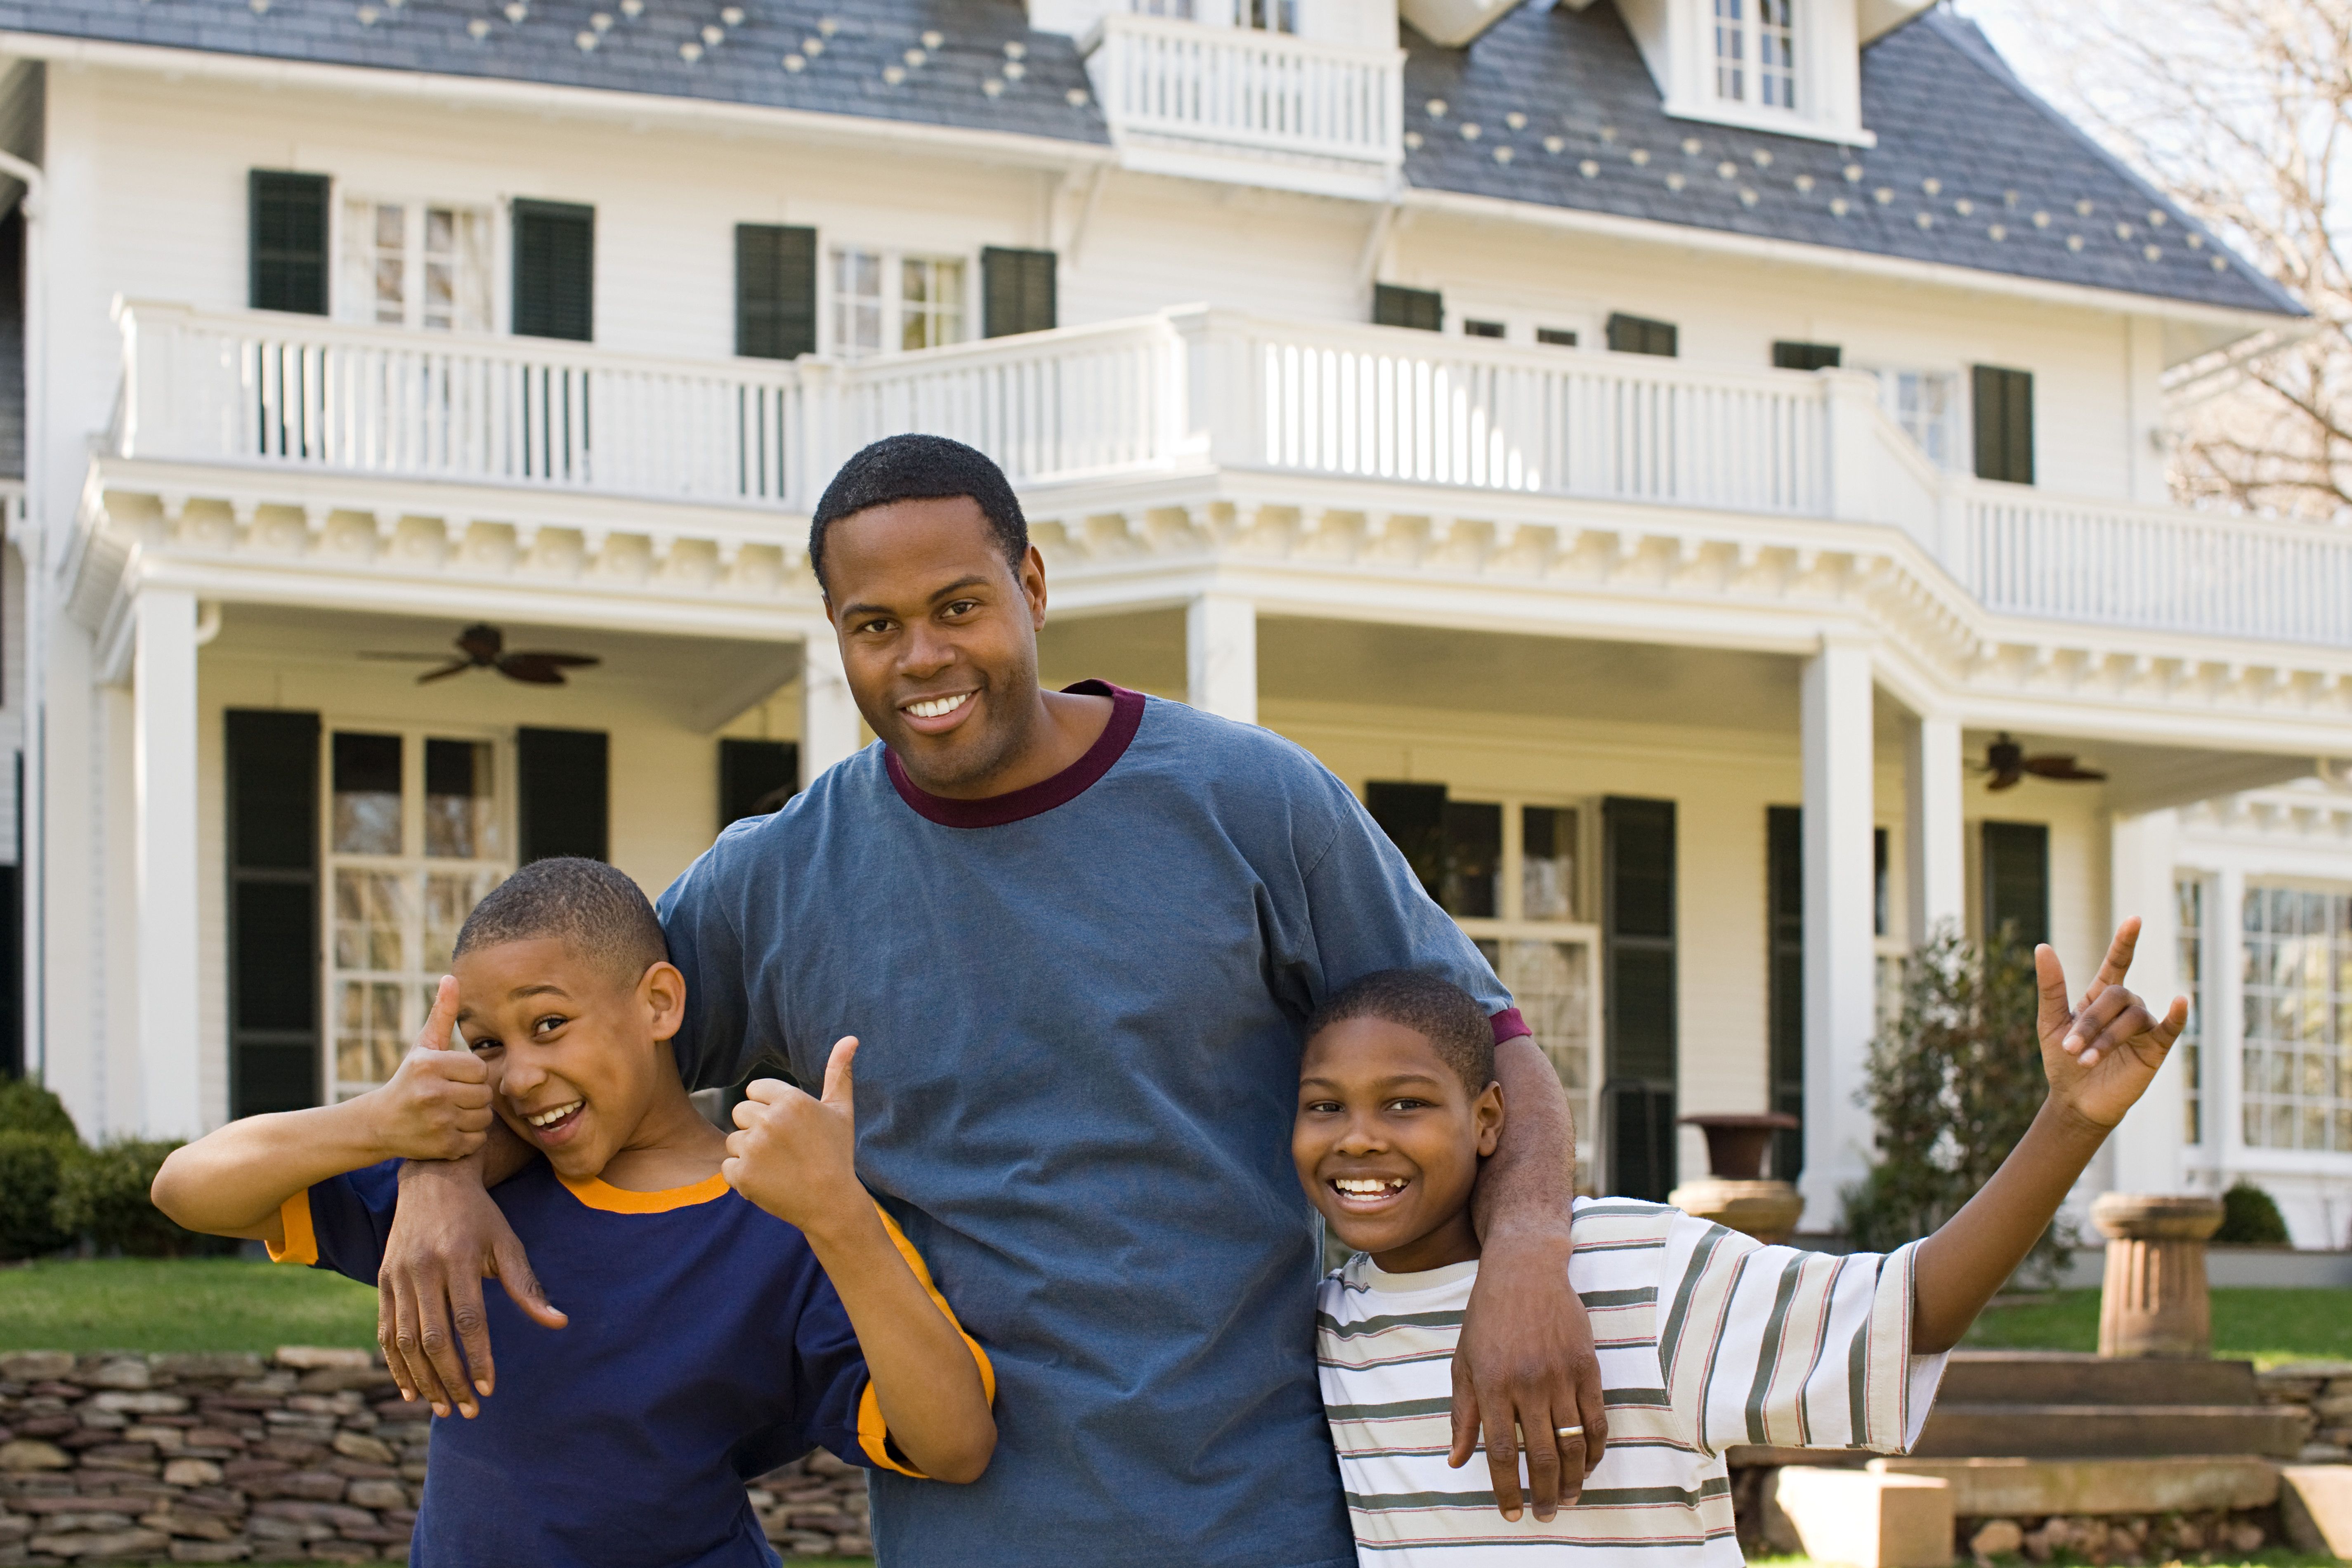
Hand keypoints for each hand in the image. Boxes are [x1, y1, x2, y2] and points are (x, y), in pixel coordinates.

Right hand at [366, 978, 493, 1160]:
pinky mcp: (442, 1147)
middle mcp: (432, 1093)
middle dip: (473, 1096)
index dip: (471, 1075)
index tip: (454, 1078)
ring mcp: (437, 1122)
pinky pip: (477, 1141)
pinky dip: (469, 1138)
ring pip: (484, 1118)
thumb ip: (442, 1013)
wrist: (379, 1124)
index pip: (479, 1069)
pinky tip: (450, 1130)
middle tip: (453, 1097)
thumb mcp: (423, 1046)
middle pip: (484, 1094)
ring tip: (452, 1112)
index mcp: (429, 1066)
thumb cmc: (409, 1079)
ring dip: (473, 1117)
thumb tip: (451, 977)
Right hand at [378, 1154, 567, 1417]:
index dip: (478, 1358)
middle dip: (451, 1380)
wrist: (432, 1179)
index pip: (469, 1321)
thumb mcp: (508, 1243)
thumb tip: (559, 1322)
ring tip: (444, 1409)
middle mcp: (424, 1269)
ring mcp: (398, 1276)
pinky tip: (411, 1390)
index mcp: (459, 1259)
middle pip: (434, 1339)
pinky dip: (396, 1365)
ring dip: (424, 1380)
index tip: (489, 1389)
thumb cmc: (480, 1215)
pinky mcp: (382, 1281)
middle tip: (468, 1411)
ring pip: (406, 1342)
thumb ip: (527, 1286)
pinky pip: (385, 1332)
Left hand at [723, 1037, 863, 1232]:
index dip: (769, 1107)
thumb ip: (839, 1072)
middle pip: (741, 1112)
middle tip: (783, 1148)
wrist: (831, 1204)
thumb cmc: (836, 1154)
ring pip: (733, 1139)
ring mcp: (753, 1148)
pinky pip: (728, 1166)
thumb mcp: (841, 1111)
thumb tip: (850, 1038)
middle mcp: (769, 1120)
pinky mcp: (741, 1174)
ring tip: (777, 1166)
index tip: (788, 1127)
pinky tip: (767, 1180)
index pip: (755, 1089)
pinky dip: (743, 1176)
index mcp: (790, 1100)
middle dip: (757, 1128)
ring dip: (749, 1153)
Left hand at [1449, 1222, 1605, 1521]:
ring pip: (1572, 1443)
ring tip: (1567, 1497)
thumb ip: (1462, 1415)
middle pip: (1540, 1455)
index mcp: (1491, 1384)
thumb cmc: (1487, 1317)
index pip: (1500, 1452)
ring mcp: (1560, 1375)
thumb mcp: (1463, 1363)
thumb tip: (1457, 1461)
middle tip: (1546, 1514)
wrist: (1525, 1270)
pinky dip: (1595, 1449)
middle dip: (1543, 1493)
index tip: (1512, 1513)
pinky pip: (1596, 1419)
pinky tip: (1589, 1464)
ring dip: (1572, 1478)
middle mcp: (1526, 1383)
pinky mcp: (1586, 1366)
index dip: (1507, 1489)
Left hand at [2040, 917, 2187, 1130]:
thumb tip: (2043, 946)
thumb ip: (2051, 987)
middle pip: (2117, 996)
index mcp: (2100, 997)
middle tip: (2070, 1048)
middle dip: (2091, 1022)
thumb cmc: (2062, 1061)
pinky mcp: (2156, 1050)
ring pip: (2133, 1017)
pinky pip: (2170, 1028)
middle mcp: (2125, 1008)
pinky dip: (2177, 1016)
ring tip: (2084, 1059)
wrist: (2075, 1101)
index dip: (2125, 942)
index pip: (2117, 963)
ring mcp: (2143, 1028)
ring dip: (2106, 1038)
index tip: (2134, 920)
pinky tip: (2181, 1002)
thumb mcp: (2049, 1022)